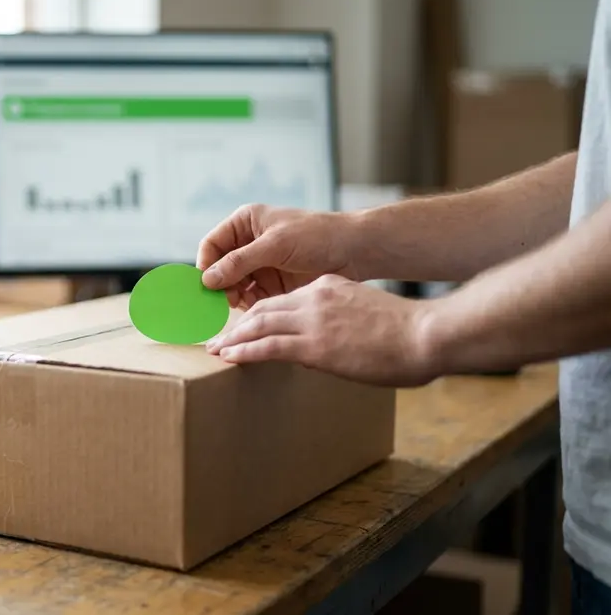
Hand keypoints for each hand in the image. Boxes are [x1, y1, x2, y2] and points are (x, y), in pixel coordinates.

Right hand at [197, 204, 362, 309]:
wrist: (355, 251)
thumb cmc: (317, 236)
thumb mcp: (275, 245)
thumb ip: (239, 261)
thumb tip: (207, 279)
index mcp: (245, 223)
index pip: (212, 244)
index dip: (206, 265)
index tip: (206, 286)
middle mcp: (249, 243)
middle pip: (220, 268)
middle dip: (221, 285)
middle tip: (226, 300)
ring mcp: (260, 265)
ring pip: (233, 285)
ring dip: (235, 296)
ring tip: (243, 304)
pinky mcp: (272, 283)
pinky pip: (251, 296)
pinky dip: (250, 304)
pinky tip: (257, 308)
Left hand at [205, 275, 439, 386]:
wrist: (428, 334)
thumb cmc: (410, 332)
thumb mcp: (366, 315)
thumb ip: (341, 324)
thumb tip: (322, 349)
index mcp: (329, 287)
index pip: (284, 300)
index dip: (260, 313)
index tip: (245, 325)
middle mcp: (316, 297)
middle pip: (264, 308)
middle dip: (238, 325)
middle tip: (220, 338)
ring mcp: (314, 320)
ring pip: (260, 324)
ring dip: (234, 338)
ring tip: (216, 349)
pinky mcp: (315, 345)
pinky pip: (268, 346)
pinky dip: (244, 351)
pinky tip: (229, 357)